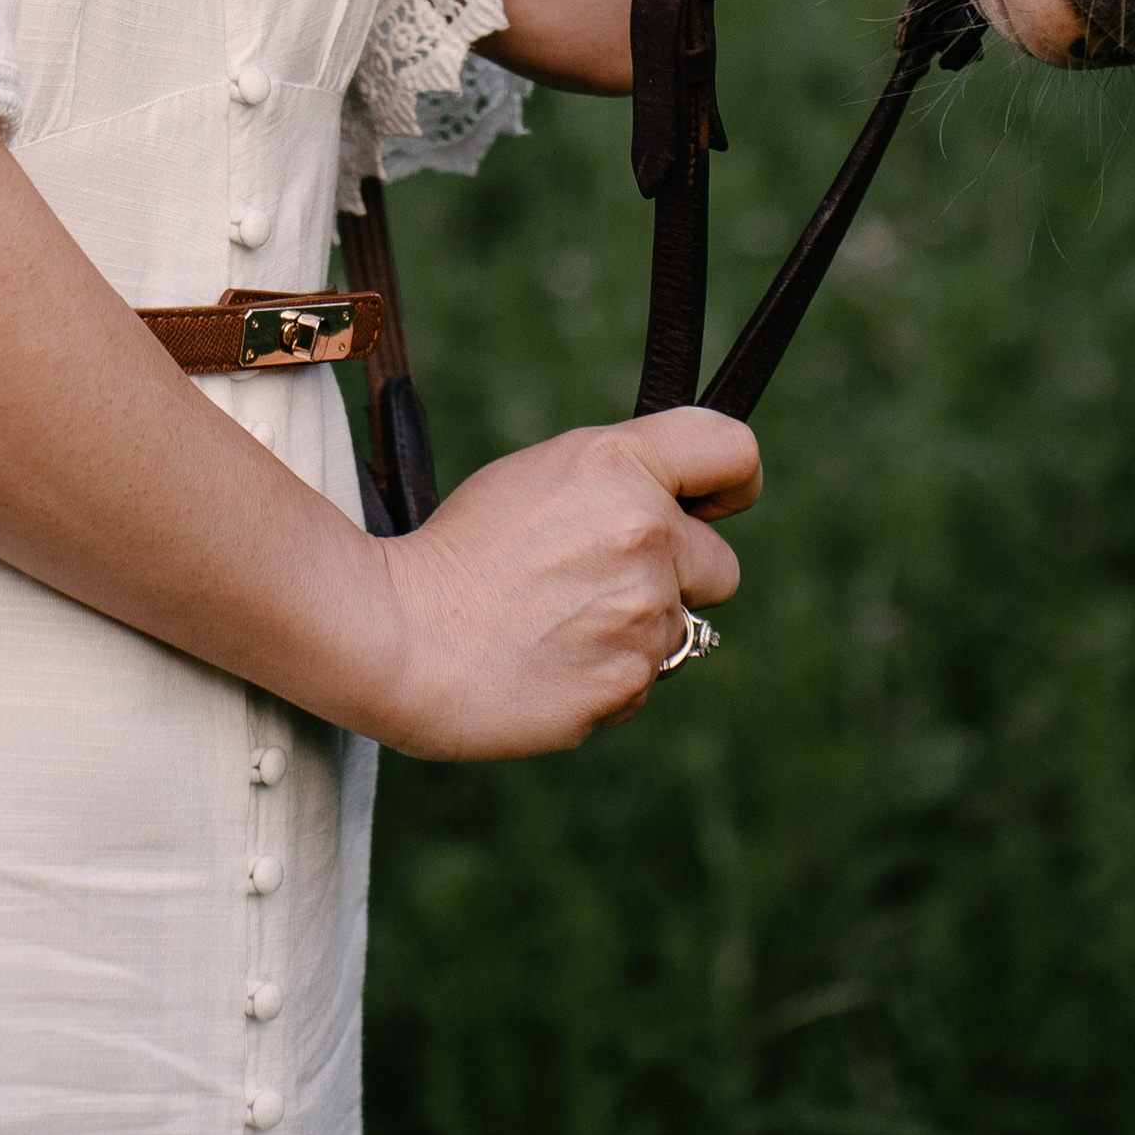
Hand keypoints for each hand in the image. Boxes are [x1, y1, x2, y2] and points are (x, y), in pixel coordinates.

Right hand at [360, 408, 760, 760]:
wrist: (401, 637)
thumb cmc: (459, 549)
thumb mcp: (538, 476)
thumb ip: (617, 483)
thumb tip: (674, 510)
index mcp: (616, 465)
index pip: (731, 451)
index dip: (733, 483)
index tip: (715, 504)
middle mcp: (644, 533)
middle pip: (721, 565)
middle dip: (678, 576)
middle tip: (601, 581)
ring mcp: (643, 614)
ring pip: (677, 629)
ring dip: (633, 630)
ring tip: (553, 623)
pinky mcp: (630, 682)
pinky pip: (643, 679)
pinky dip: (607, 676)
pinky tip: (547, 661)